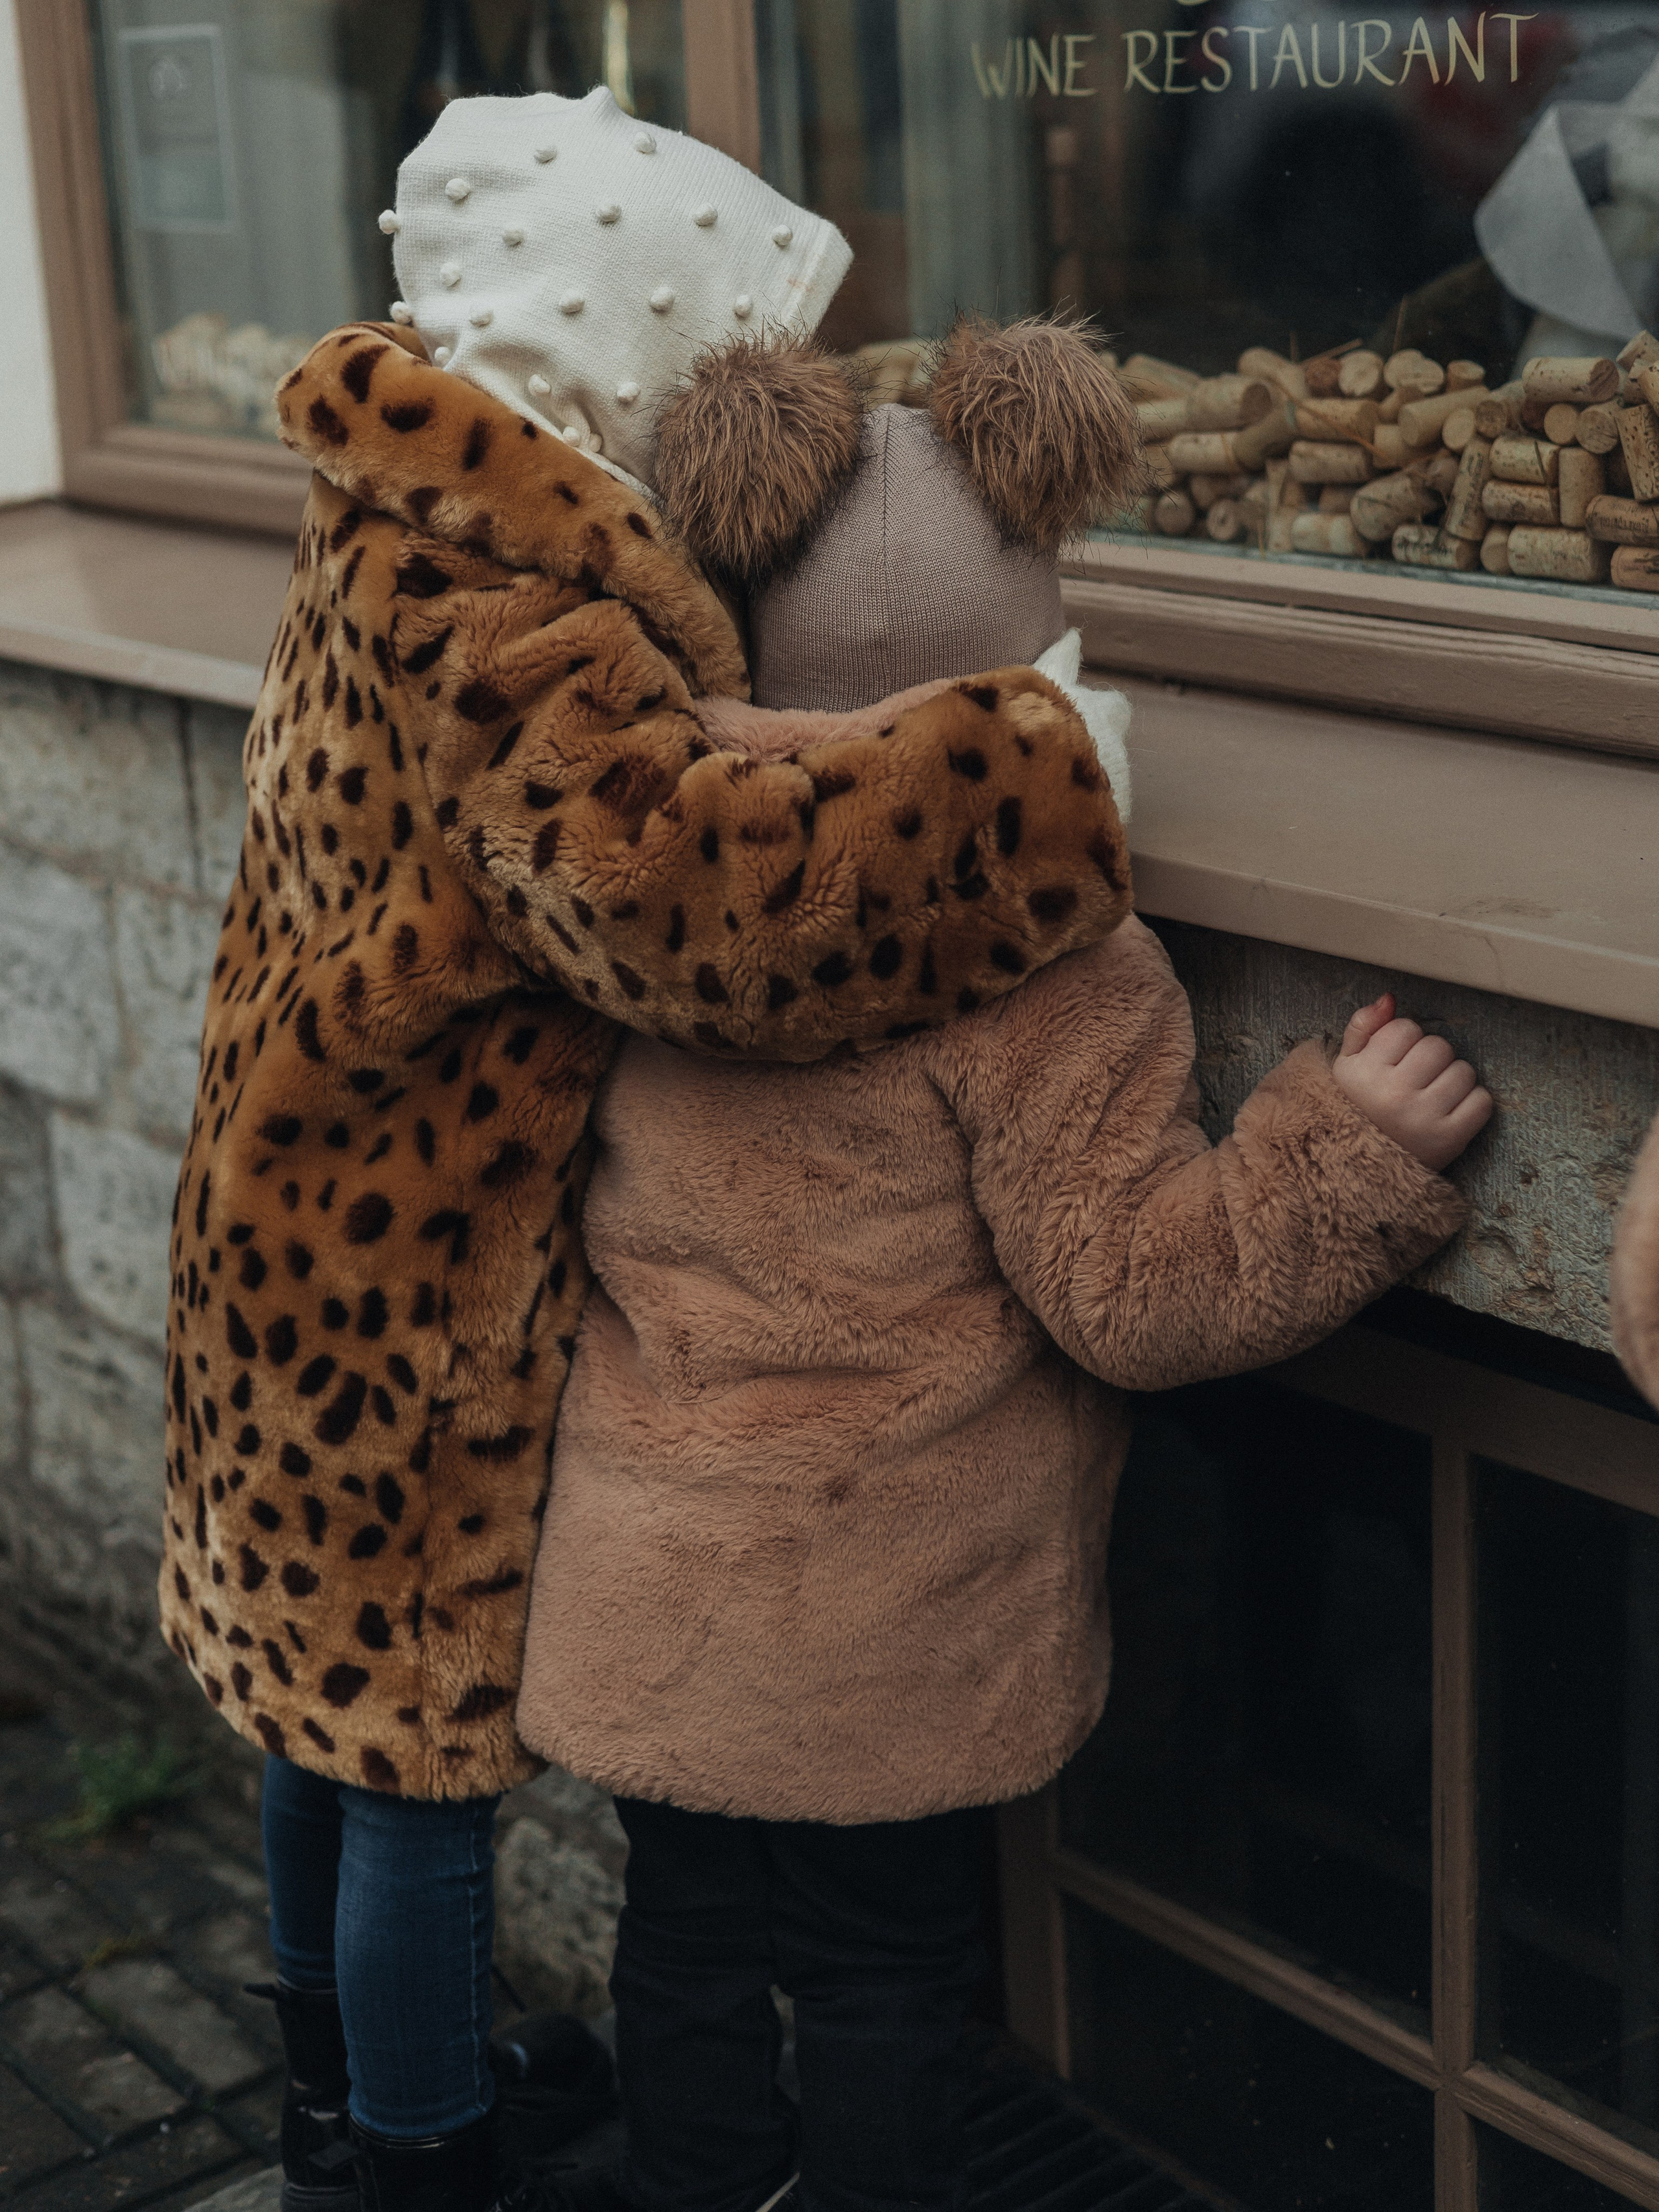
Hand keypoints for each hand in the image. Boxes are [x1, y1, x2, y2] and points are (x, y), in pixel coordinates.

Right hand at [1331, 994, 1491, 1171]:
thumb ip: (1363, 1028)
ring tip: (1432, 1097)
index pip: (1406, 1028)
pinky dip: (1472, 1104)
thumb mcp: (1345, 1068)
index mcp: (1363, 1073)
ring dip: (1453, 1080)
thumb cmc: (1355, 1110)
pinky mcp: (1449, 1139)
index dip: (1403, 1043)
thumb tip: (1390, 999)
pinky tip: (1449, 1112)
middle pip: (1438, 1046)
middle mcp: (1393, 1094)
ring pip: (1463, 1071)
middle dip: (1431, 1059)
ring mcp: (1423, 1118)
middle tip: (1416, 1080)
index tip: (1393, 1063)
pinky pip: (1482, 1102)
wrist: (1360, 1171)